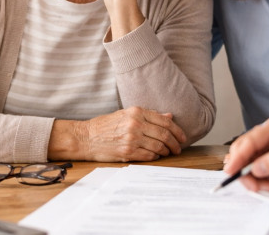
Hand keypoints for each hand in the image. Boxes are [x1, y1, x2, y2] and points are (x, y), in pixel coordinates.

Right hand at [50, 106, 186, 161]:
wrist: (86, 137)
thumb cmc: (106, 125)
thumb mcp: (127, 114)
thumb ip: (149, 115)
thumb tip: (170, 116)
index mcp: (137, 111)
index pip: (165, 121)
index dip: (177, 130)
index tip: (182, 137)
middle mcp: (136, 124)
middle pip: (164, 134)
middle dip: (175, 143)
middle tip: (178, 148)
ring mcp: (132, 138)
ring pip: (159, 146)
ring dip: (166, 151)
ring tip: (168, 153)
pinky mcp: (128, 151)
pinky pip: (149, 156)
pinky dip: (155, 157)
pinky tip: (156, 156)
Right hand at [224, 118, 268, 190]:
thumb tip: (257, 167)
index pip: (249, 141)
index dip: (238, 157)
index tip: (232, 172)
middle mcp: (264, 136)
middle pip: (241, 152)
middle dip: (244, 171)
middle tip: (256, 186)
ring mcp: (262, 148)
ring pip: (243, 163)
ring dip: (251, 178)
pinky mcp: (262, 160)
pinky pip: (250, 171)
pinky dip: (255, 180)